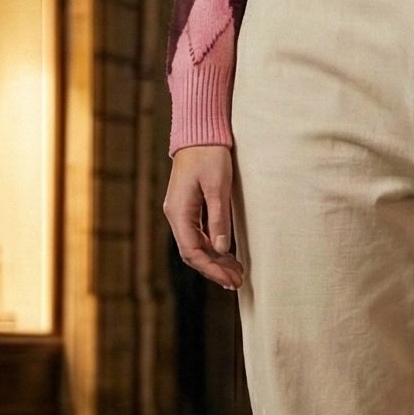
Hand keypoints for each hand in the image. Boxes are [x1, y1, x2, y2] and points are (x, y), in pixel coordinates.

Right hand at [165, 146, 245, 288]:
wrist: (200, 132)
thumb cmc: (210, 155)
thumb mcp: (218, 186)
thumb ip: (218, 219)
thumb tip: (220, 250)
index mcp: (179, 211)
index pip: (192, 251)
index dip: (211, 269)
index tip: (230, 279)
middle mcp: (176, 214)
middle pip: (192, 252)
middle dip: (214, 269)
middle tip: (237, 282)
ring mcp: (181, 211)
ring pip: (196, 245)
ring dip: (215, 260)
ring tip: (236, 273)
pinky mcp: (189, 206)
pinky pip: (198, 234)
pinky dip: (213, 247)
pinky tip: (228, 255)